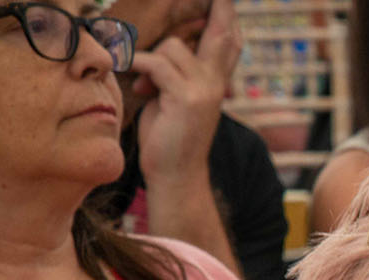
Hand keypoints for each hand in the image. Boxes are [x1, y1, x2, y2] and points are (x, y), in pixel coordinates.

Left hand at [132, 0, 241, 185]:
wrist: (176, 174)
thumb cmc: (171, 135)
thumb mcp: (177, 97)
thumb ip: (177, 72)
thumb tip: (161, 47)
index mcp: (217, 80)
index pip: (229, 38)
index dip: (227, 15)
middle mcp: (217, 81)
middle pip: (221, 32)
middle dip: (220, 9)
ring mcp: (205, 89)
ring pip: (172, 46)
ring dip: (150, 61)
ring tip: (146, 87)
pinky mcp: (187, 98)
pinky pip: (156, 63)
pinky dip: (139, 69)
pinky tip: (139, 90)